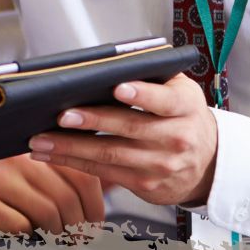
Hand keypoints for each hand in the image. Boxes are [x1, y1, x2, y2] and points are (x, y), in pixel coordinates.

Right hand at [0, 153, 106, 235]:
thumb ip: (65, 186)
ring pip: (47, 211)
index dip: (95, 208)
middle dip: (78, 228)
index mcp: (38, 151)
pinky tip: (28, 243)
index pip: (82, 175)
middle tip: (78, 245)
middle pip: (67, 196)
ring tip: (58, 247)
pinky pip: (20, 224)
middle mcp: (19, 158)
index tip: (94, 230)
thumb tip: (108, 197)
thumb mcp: (33, 188)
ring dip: (58, 237)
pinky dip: (30, 239)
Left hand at [28, 72, 217, 205]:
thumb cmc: (183, 117)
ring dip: (70, 147)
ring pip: (110, 154)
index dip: (141, 94)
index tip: (118, 87)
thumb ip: (152, 77)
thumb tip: (108, 65)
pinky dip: (74, 162)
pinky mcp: (145, 184)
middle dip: (92, 121)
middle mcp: (177, 137)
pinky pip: (104, 172)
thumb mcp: (181, 91)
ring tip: (41, 139)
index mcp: (185, 106)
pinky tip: (51, 154)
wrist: (208, 162)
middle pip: (129, 128)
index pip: (164, 99)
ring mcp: (161, 164)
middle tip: (61, 115)